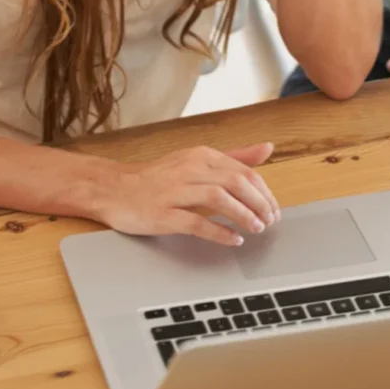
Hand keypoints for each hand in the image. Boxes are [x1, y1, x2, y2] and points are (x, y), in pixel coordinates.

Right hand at [92, 142, 280, 245]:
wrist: (115, 189)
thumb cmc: (158, 177)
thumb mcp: (197, 160)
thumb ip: (233, 156)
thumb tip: (267, 148)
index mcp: (201, 155)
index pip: (244, 171)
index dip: (264, 192)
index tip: (274, 208)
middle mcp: (190, 169)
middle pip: (236, 183)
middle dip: (259, 204)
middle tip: (271, 221)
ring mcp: (175, 191)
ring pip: (219, 199)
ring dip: (243, 216)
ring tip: (257, 229)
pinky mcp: (163, 214)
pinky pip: (196, 223)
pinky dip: (219, 232)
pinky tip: (233, 239)